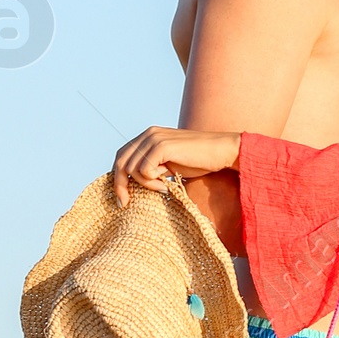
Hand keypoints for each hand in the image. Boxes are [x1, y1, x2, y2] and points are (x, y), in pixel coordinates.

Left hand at [112, 126, 240, 206]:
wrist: (221, 151)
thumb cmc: (198, 161)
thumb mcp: (168, 165)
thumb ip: (151, 168)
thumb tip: (130, 185)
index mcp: (148, 136)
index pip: (122, 156)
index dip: (117, 177)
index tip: (121, 199)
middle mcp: (148, 134)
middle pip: (120, 162)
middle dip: (120, 186)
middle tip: (125, 203)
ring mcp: (154, 138)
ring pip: (132, 168)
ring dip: (145, 185)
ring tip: (163, 188)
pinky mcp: (162, 146)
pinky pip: (144, 171)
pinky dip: (152, 183)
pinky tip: (167, 184)